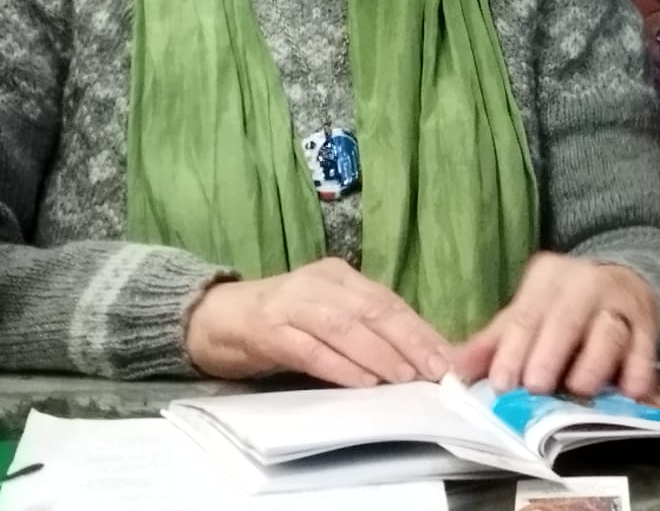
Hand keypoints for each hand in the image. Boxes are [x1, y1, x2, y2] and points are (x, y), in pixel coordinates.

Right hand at [184, 257, 452, 386]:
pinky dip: (338, 366)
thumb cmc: (280, 320)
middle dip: (408, 340)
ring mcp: (293, 304)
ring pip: (345, 327)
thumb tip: (413, 353)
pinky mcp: (268, 329)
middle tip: (435, 368)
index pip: (387, 301)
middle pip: (373, 310)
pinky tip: (361, 382)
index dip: (418, 328)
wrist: (215, 317)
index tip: (445, 355)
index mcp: (340, 276)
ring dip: (379, 354)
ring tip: (406, 376)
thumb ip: (362, 326)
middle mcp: (320, 283)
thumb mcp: (324, 313)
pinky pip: (309, 349)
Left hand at [454, 254, 659, 399]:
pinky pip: (646, 347)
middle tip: (536, 386)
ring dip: (594, 362)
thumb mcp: (527, 313)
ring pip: (608, 330)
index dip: (512, 348)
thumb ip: (493, 344)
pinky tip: (629, 391)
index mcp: (548, 278)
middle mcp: (585, 282)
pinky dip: (638, 369)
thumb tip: (451, 371)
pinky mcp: (648, 322)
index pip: (527, 314)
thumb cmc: (563, 307)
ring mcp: (620, 301)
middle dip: (550, 351)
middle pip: (566, 317)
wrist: (624, 279)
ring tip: (579, 388)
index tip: (501, 382)